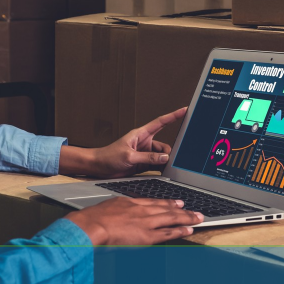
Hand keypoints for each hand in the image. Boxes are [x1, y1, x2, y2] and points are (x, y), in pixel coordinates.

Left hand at [59, 108, 186, 178]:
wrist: (99, 167)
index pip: (161, 122)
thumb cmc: (108, 156)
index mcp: (141, 134)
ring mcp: (145, 153)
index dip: (173, 116)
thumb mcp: (129, 156)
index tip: (184, 110)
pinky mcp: (143, 163)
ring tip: (163, 168)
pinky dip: (161, 168)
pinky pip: (157, 164)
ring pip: (162, 156)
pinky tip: (163, 172)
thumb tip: (165, 157)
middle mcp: (144, 142)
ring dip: (164, 162)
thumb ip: (148, 157)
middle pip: (164, 145)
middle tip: (169, 161)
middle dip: (168, 153)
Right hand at [65, 197, 203, 245]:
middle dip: (182, 210)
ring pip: (171, 218)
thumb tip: (117, 213)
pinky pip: (167, 232)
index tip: (176, 202)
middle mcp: (141, 210)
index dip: (167, 203)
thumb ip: (116, 210)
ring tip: (198, 218)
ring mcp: (145, 222)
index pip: (153, 202)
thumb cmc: (93, 219)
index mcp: (131, 203)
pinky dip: (179, 230)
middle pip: (166, 209)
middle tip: (194, 210)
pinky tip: (189, 229)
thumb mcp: (106, 207)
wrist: (91, 225)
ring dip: (186, 218)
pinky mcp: (146, 235)